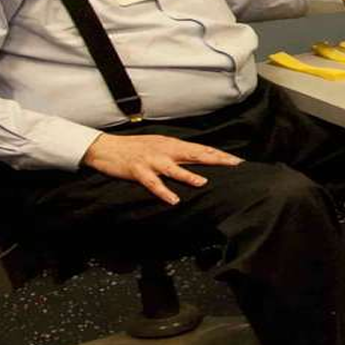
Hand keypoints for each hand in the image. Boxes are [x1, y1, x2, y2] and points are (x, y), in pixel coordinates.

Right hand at [82, 134, 241, 205]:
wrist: (106, 147)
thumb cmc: (135, 147)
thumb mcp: (160, 145)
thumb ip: (178, 151)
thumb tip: (199, 157)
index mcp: (172, 144)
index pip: (201, 149)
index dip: (220, 154)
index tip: (238, 161)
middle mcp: (165, 150)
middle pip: (194, 154)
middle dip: (215, 159)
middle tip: (233, 165)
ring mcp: (152, 160)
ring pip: (173, 168)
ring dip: (188, 175)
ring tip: (203, 182)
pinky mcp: (138, 171)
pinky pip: (153, 183)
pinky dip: (163, 191)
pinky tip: (173, 200)